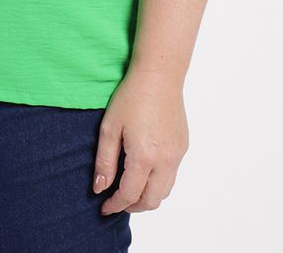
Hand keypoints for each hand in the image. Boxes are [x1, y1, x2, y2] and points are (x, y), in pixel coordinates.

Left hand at [92, 67, 188, 213]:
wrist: (159, 75)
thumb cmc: (132, 97)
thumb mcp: (109, 128)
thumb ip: (104, 162)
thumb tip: (100, 189)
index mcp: (144, 157)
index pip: (129, 195)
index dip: (115, 205)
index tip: (104, 207)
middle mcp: (165, 161)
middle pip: (151, 201)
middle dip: (133, 207)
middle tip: (117, 202)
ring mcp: (177, 155)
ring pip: (165, 191)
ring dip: (148, 196)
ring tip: (130, 189)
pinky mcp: (183, 146)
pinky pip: (172, 174)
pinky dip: (158, 181)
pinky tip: (145, 169)